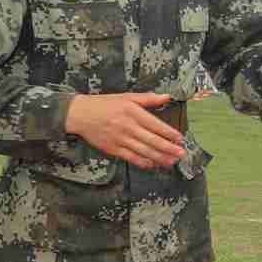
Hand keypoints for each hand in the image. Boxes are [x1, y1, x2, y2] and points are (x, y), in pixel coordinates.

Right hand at [64, 90, 186, 168]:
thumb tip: (167, 96)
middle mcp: (128, 127)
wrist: (80, 114)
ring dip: (160, 157)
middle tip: (181, 153)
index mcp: (133, 112)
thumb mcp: (126, 97)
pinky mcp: (113, 149)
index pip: (156, 125)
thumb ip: (148, 98)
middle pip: (152, 140)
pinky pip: (131, 157)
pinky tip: (153, 164)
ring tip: (172, 161)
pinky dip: (143, 162)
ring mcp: (120, 139)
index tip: (180, 138)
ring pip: (144, 151)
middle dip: (169, 148)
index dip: (169, 133)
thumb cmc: (104, 104)